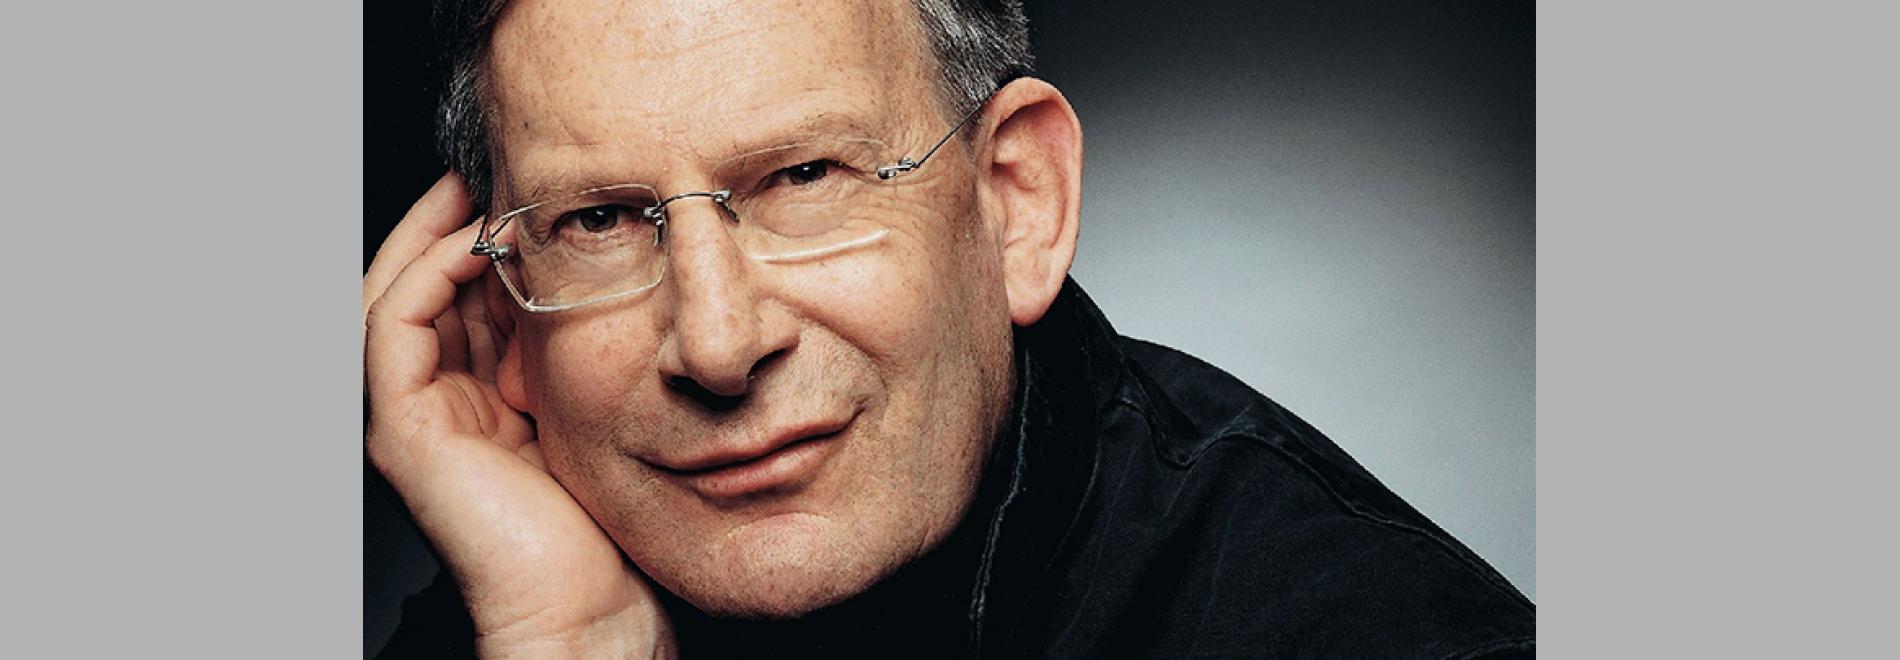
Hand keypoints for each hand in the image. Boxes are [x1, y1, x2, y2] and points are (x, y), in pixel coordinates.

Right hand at [365, 173, 673, 657]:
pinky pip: (394, 327)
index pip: (460, 299)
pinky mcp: (402, 430)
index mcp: (473, 401)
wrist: (594, 608)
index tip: (521, 190)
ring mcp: (409, 417)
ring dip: (432, 232)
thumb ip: (582, 353)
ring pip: (395, 294)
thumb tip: (614, 281)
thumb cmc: (608, 527)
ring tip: (475, 184)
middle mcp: (433, 405)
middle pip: (423, 287)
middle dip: (451, 221)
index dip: (481, 239)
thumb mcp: (597, 411)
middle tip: (491, 166)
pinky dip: (427, 275)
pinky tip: (473, 242)